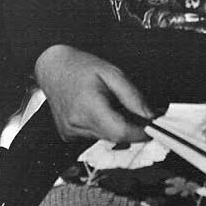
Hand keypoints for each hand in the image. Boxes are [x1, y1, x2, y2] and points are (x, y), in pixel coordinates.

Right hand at [34, 44, 153, 144]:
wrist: (52, 68)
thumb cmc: (82, 67)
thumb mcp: (112, 73)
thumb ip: (133, 96)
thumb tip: (150, 116)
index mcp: (88, 107)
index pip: (121, 132)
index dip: (140, 133)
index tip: (152, 128)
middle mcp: (76, 123)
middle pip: (114, 137)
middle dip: (130, 129)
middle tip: (136, 113)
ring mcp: (70, 132)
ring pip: (104, 138)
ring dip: (114, 127)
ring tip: (109, 105)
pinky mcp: (67, 135)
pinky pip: (92, 136)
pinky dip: (101, 127)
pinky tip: (95, 111)